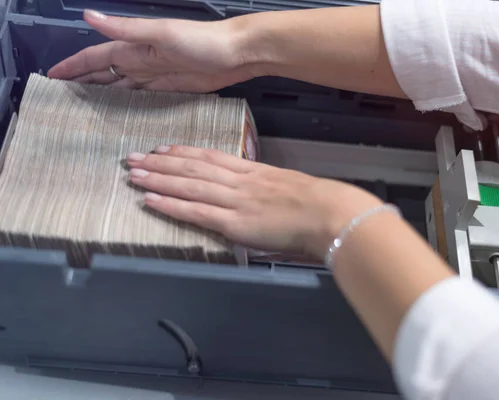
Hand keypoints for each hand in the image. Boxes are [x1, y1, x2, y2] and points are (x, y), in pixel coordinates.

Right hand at [48, 10, 256, 91]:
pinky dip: (128, 103)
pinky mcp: (171, 88)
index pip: (95, 58)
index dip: (73, 66)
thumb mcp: (162, 33)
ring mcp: (155, 75)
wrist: (236, 54)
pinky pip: (142, 96)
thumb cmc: (203, 41)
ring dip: (102, 95)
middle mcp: (141, 61)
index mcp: (134, 47)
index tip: (52, 76)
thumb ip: (126, 30)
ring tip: (84, 109)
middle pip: (104, 74)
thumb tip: (89, 15)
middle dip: (82, 82)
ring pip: (121, 86)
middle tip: (62, 97)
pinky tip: (120, 112)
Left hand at [126, 146, 381, 258]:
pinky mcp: (234, 222)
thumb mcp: (288, 188)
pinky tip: (150, 200)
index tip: (162, 149)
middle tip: (133, 157)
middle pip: (192, 168)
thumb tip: (256, 199)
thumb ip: (267, 190)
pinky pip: (195, 212)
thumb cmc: (316, 204)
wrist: (327, 212)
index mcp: (252, 172)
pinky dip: (171, 205)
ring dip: (158, 179)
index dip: (183, 153)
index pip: (210, 158)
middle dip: (160, 162)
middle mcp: (238, 181)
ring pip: (188, 185)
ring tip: (133, 174)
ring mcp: (234, 200)